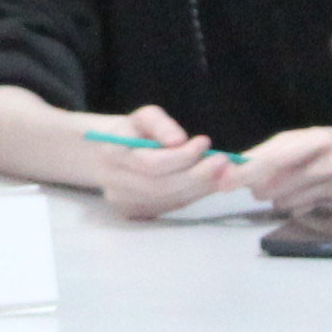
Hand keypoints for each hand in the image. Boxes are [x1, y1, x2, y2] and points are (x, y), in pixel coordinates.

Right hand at [88, 109, 221, 219]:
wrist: (109, 158)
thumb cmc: (133, 132)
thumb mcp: (143, 118)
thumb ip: (160, 124)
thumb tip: (179, 140)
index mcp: (112, 153)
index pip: (150, 163)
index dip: (180, 156)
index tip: (205, 142)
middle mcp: (114, 183)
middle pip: (161, 186)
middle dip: (196, 174)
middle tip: (223, 161)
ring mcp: (123, 203)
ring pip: (169, 199)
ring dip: (199, 186)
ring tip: (221, 170)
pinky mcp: (136, 214)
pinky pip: (170, 206)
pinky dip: (193, 195)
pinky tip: (208, 182)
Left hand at [239, 122, 331, 228]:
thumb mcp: (306, 137)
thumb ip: (273, 149)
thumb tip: (236, 163)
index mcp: (317, 139)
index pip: (274, 160)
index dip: (246, 172)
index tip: (223, 181)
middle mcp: (330, 162)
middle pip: (276, 186)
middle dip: (260, 188)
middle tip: (263, 182)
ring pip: (286, 203)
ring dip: (279, 198)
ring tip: (295, 184)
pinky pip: (303, 211)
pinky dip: (297, 205)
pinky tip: (311, 193)